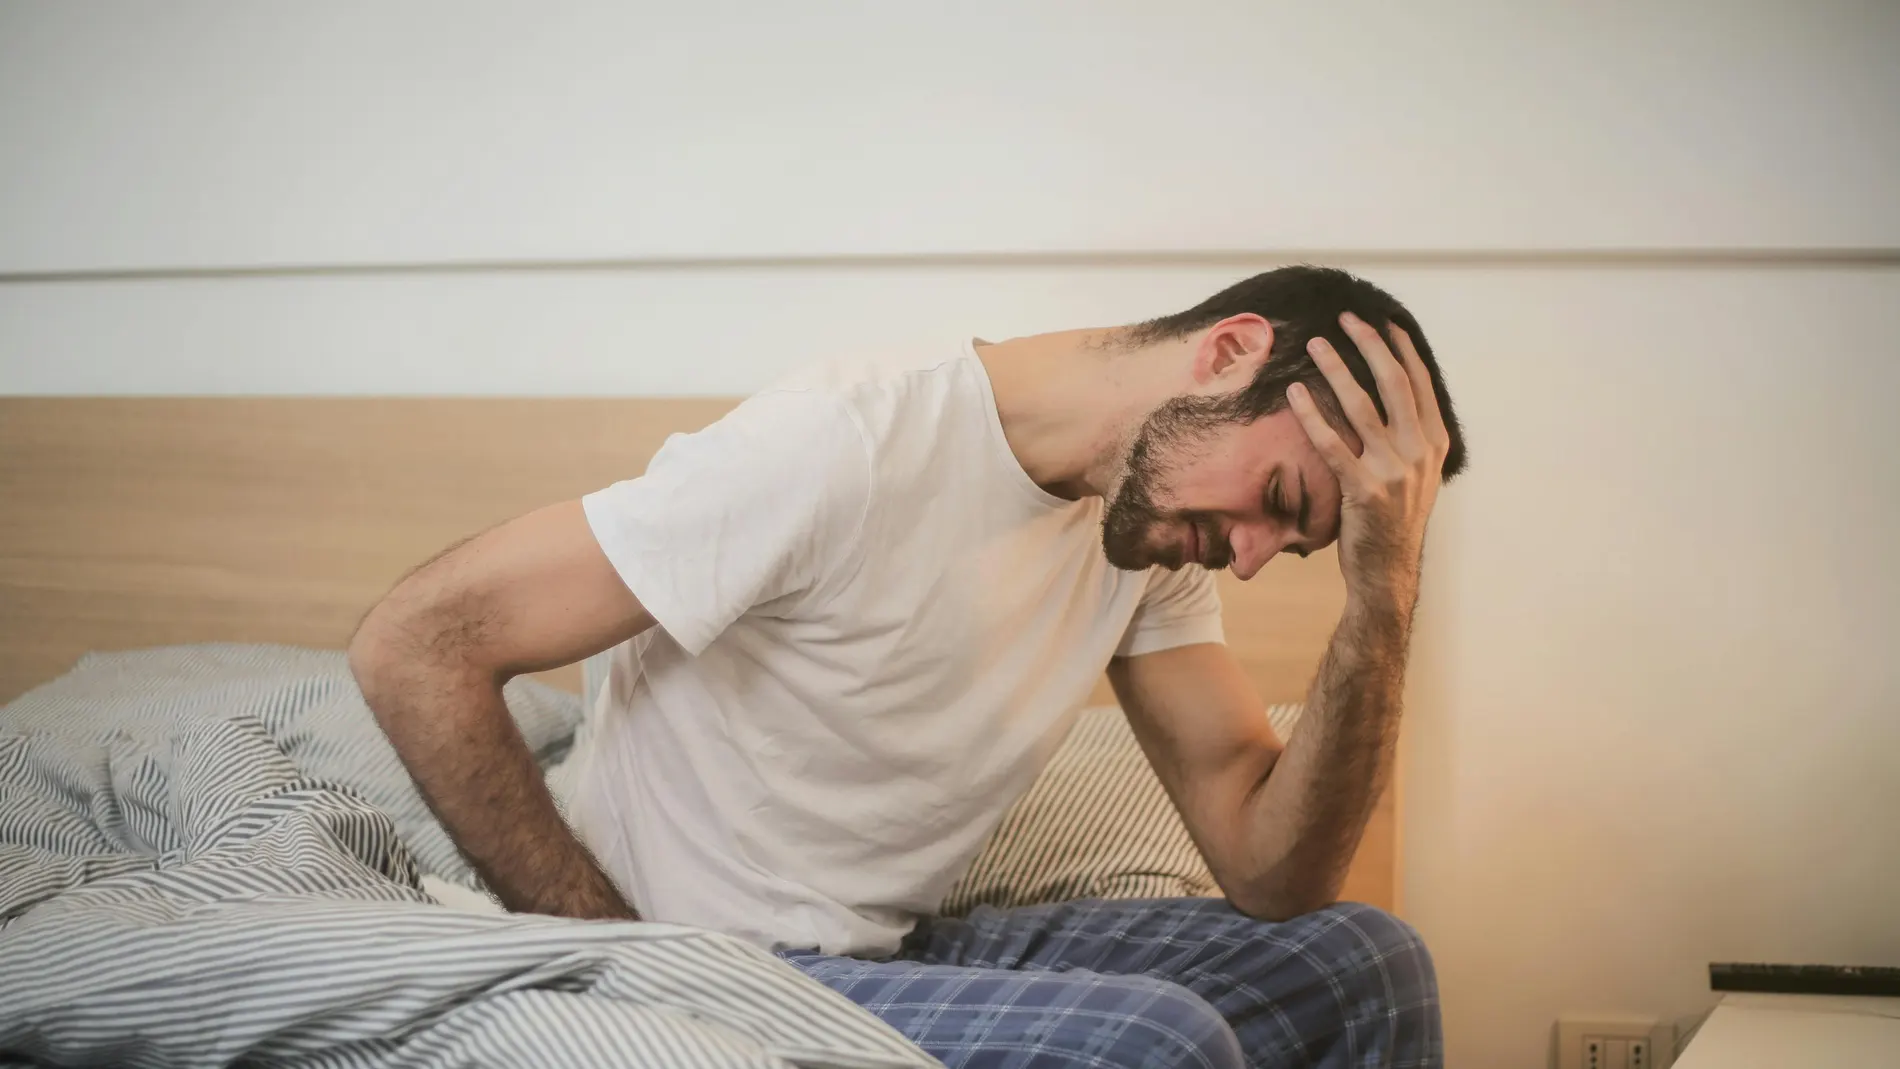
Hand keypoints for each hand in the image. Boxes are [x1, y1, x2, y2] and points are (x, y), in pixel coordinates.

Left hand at [1285, 313, 1450, 604]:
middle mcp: (1419, 452)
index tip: (1383, 321)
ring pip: (1362, 407)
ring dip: (1337, 370)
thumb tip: (1392, 395)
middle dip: (1370, 346)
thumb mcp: (1416, 475)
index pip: (1419, 383)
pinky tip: (1295, 393)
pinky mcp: (1364, 490)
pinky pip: (1332, 444)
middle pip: (1394, 384)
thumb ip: (1410, 436)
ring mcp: (1393, 471)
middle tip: (1346, 319)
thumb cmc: (1392, 520)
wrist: (1387, 571)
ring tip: (1314, 344)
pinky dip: (1312, 415)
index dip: (1400, 349)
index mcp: (1434, 443)